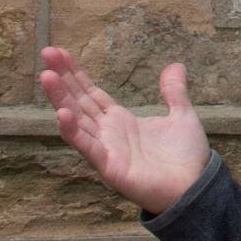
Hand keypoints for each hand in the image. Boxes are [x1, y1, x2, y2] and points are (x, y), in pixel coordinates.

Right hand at [38, 46, 210, 215]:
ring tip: (46, 77)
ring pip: (77, 120)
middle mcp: (108, 133)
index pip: (91, 92)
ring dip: (61, 99)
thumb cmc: (186, 157)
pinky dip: (73, 131)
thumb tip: (174, 65)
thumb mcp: (182, 115)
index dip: (75, 73)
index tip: (58, 52)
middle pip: (78, 101)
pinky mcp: (109, 166)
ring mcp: (106, 149)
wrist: (195, 188)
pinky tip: (62, 114)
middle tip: (45, 52)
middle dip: (61, 79)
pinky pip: (88, 147)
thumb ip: (174, 92)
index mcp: (121, 121)